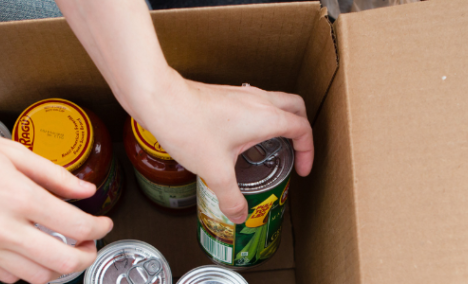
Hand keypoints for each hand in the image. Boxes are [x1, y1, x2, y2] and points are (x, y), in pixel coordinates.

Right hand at [0, 116, 112, 283]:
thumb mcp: (10, 151)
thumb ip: (54, 175)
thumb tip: (85, 190)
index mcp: (18, 198)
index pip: (77, 227)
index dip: (100, 227)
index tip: (103, 221)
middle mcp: (2, 230)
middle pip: (64, 264)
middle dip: (88, 255)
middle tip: (91, 242)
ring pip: (38, 277)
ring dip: (59, 267)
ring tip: (63, 247)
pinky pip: (8, 278)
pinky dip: (27, 270)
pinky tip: (29, 250)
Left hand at [132, 73, 314, 222]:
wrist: (159, 99)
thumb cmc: (189, 126)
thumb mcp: (215, 170)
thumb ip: (231, 196)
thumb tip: (239, 214)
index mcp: (266, 117)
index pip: (302, 129)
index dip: (308, 151)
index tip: (302, 169)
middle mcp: (258, 100)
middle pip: (296, 107)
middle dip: (301, 128)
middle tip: (296, 150)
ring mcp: (241, 94)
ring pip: (275, 101)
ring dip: (280, 120)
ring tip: (272, 146)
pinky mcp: (224, 94)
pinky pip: (253, 102)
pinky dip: (259, 117)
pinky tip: (242, 137)